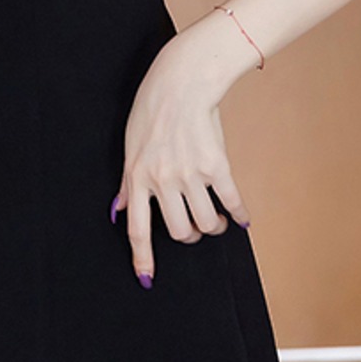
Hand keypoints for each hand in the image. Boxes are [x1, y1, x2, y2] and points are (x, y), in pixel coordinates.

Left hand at [111, 29, 252, 286]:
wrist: (182, 82)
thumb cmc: (153, 110)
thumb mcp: (130, 146)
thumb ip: (127, 182)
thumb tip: (118, 211)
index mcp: (137, 177)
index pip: (137, 229)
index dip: (143, 257)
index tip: (147, 279)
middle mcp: (162, 180)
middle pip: (179, 231)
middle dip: (190, 236)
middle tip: (195, 228)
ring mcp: (190, 174)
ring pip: (206, 223)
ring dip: (215, 227)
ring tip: (217, 221)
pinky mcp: (216, 165)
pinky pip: (231, 201)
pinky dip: (239, 214)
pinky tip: (242, 217)